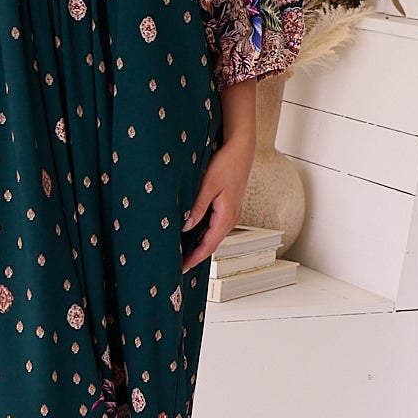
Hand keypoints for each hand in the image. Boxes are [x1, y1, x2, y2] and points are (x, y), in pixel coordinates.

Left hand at [181, 135, 254, 273]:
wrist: (241, 149)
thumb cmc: (228, 163)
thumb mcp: (208, 185)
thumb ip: (197, 207)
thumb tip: (186, 226)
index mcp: (227, 216)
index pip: (209, 246)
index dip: (194, 259)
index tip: (181, 268)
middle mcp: (231, 218)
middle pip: (210, 244)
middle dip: (194, 255)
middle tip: (176, 263)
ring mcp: (230, 213)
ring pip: (211, 235)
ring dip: (197, 245)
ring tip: (180, 251)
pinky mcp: (227, 207)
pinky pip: (213, 226)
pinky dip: (202, 233)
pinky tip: (190, 232)